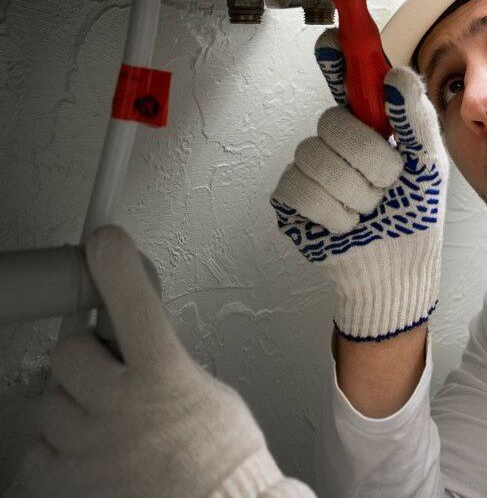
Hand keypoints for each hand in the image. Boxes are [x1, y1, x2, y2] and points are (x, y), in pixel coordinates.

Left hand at [17, 225, 314, 497]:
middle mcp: (121, 405)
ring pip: (50, 402)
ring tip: (104, 425)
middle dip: (85, 356)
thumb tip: (139, 347)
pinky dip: (56, 452)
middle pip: (69, 351)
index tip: (105, 240)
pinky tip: (86, 456)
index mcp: (164, 374)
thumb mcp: (205, 389)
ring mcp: (88, 447)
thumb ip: (165, 361)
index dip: (115, 261)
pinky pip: (36, 453)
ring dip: (73, 407)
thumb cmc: (222, 458)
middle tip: (105, 370)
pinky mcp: (65, 485)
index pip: (131, 299)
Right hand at [271, 28, 448, 340]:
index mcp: (368, 125)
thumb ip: (415, 119)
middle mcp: (335, 141)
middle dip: (369, 158)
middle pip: (332, 121)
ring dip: (355, 192)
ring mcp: (309, 167)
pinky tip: (345, 224)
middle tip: (387, 182)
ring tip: (369, 208)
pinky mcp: (291, 198)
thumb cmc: (415, 215)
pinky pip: (299, 187)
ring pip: (316, 156)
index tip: (333, 43)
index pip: (343, 81)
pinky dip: (333, 212)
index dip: (335, 59)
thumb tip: (395, 76)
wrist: (397, 270)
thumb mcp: (428, 163)